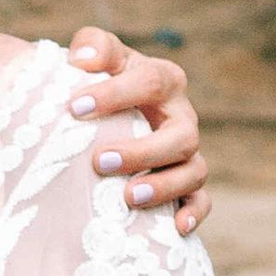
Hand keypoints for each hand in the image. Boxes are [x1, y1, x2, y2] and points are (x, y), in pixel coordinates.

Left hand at [64, 31, 208, 234]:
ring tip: (129, 197)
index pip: (149, 81)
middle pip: (180, 135)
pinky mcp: (184, 183)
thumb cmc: (97, 82)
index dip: (115, 94)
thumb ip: (92, 46)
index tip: (74, 107)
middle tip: (100, 161)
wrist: (98, 113)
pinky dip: (193, 214)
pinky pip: (200, 200)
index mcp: (162, 79)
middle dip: (142, 151)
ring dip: (165, 186)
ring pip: (194, 170)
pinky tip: (175, 229)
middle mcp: (181, 116)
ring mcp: (186, 152)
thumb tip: (84, 58)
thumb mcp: (96, 57)